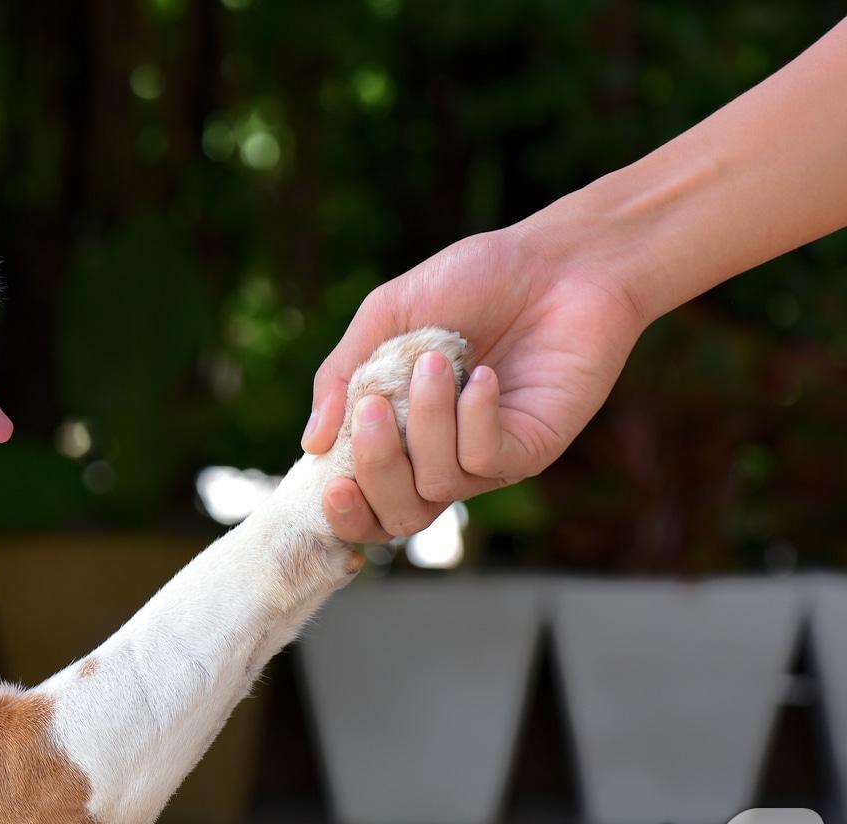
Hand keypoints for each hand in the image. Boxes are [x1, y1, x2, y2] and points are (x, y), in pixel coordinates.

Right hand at [302, 225, 647, 543]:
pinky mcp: (532, 448)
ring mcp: (488, 458)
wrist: (558, 258)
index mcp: (400, 433)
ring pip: (437, 485)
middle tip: (374, 408)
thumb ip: (342, 375)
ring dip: (426, 423)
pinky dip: (473, 418)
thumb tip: (313, 444)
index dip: (344, 510)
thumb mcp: (387, 316)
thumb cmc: (472, 280)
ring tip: (435, 361)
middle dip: (376, 469)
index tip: (330, 482)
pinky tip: (483, 375)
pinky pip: (484, 460)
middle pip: (398, 516)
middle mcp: (442, 457)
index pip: (366, 502)